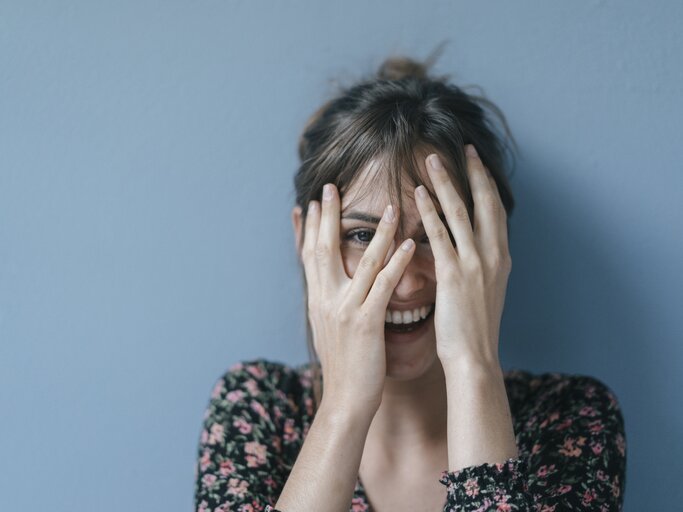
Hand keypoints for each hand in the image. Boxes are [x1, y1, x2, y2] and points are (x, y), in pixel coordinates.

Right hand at [301, 183, 415, 416]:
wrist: (345, 399)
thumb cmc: (343, 364)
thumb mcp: (326, 328)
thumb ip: (326, 302)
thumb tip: (325, 285)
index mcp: (316, 300)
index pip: (307, 255)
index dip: (307, 227)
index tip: (308, 203)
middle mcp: (325, 300)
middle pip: (323, 249)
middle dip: (326, 216)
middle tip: (330, 187)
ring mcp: (345, 309)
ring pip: (360, 262)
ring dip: (375, 232)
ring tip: (387, 207)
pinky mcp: (366, 322)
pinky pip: (383, 285)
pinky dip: (396, 262)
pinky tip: (409, 244)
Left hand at [414, 145, 510, 367]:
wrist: (474, 358)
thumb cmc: (475, 330)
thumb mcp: (487, 292)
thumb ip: (484, 268)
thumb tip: (478, 252)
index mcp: (501, 259)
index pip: (497, 212)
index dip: (488, 186)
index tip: (479, 164)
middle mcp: (492, 256)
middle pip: (485, 203)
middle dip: (474, 173)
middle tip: (464, 148)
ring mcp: (475, 263)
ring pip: (461, 212)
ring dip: (447, 182)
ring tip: (434, 159)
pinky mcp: (453, 274)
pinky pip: (440, 235)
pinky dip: (431, 210)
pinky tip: (420, 192)